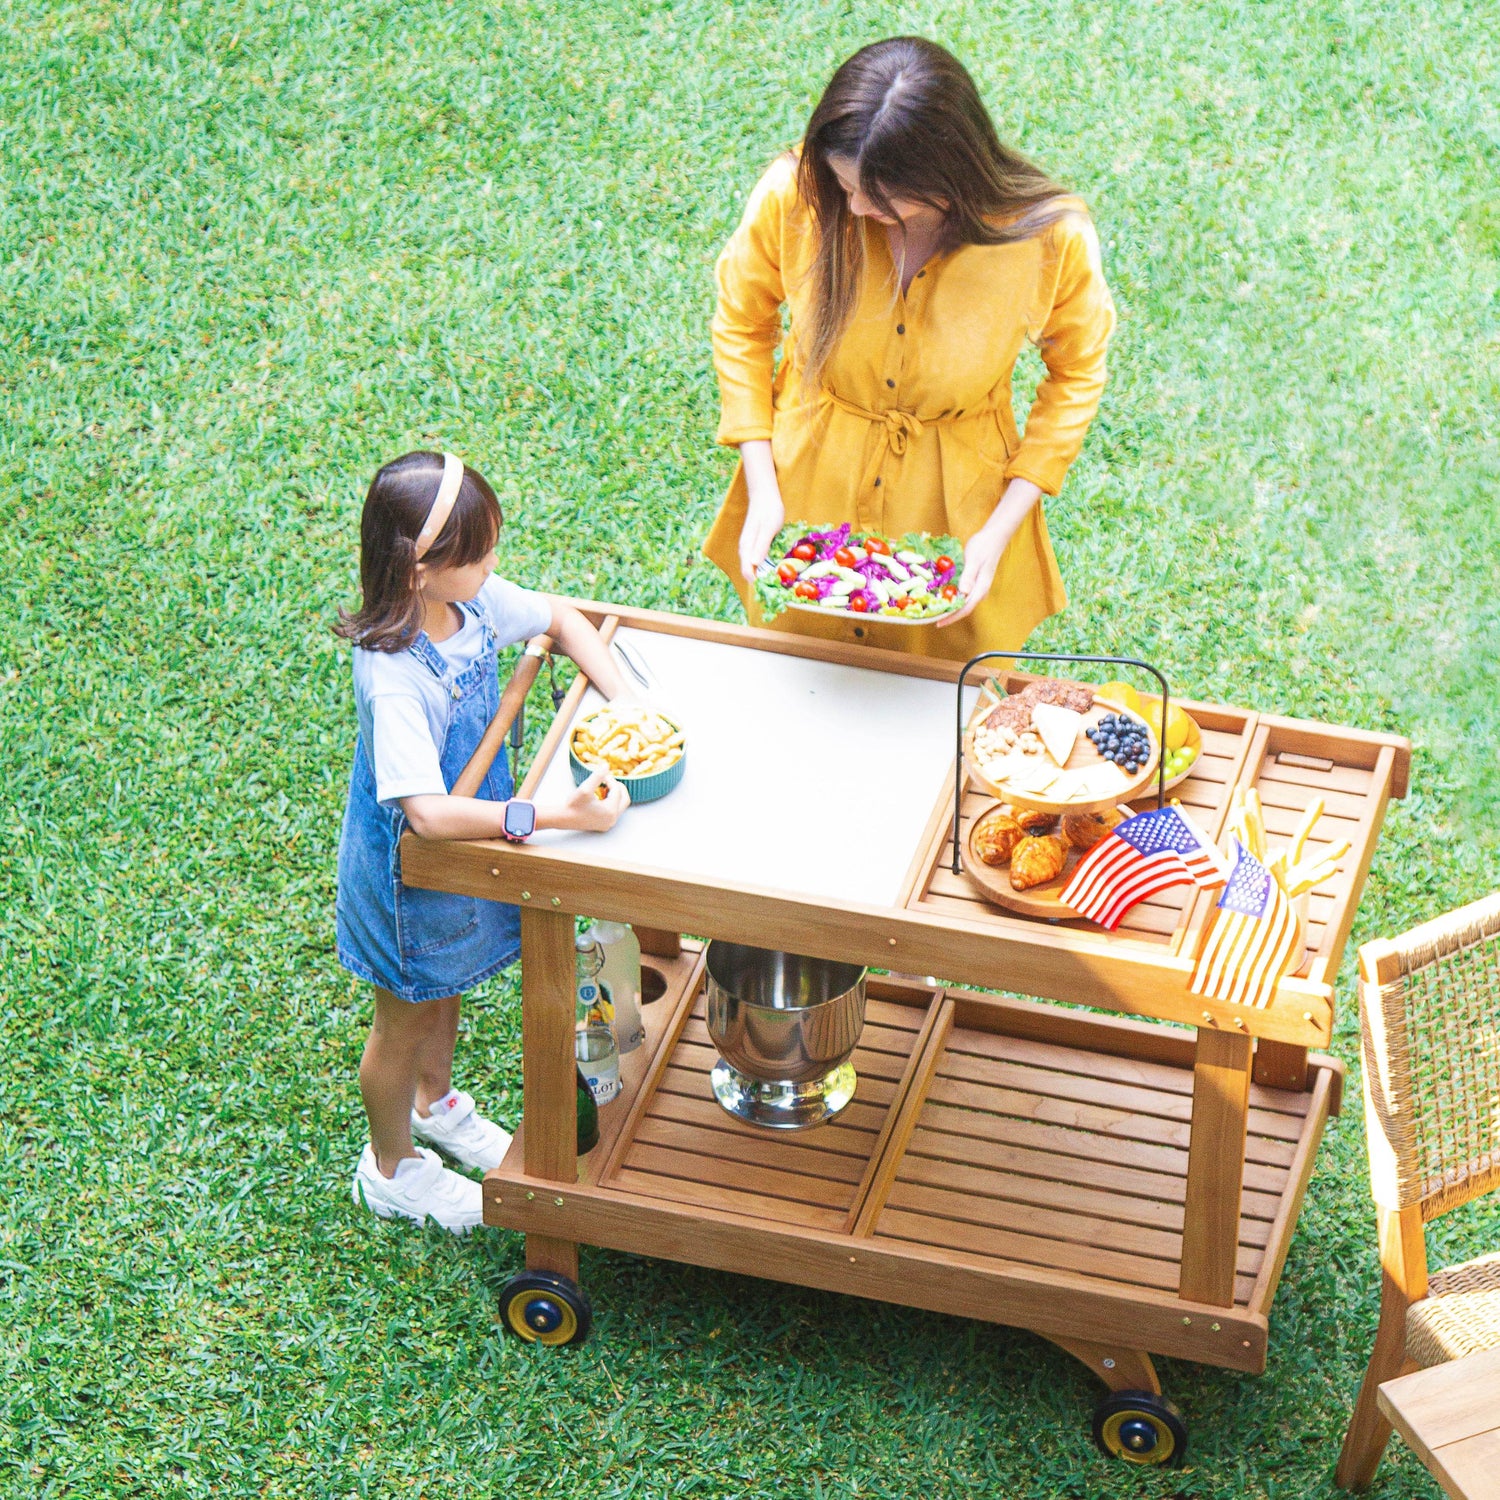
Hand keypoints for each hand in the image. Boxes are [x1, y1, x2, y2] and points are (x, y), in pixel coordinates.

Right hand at [550, 771, 629, 831]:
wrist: (563, 818)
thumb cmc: (573, 804)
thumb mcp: (585, 788)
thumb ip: (597, 776)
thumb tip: (606, 766)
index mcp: (611, 811)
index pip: (617, 790)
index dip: (611, 780)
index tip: (602, 775)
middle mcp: (613, 819)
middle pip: (624, 799)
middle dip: (618, 788)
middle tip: (608, 780)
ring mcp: (609, 823)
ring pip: (620, 805)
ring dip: (615, 794)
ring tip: (603, 787)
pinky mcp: (604, 825)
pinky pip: (613, 811)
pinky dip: (610, 802)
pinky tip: (600, 796)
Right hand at [737, 440, 784, 579]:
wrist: (765, 496)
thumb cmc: (768, 511)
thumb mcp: (768, 528)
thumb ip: (761, 545)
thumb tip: (755, 564)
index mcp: (746, 548)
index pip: (747, 573)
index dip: (759, 583)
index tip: (774, 589)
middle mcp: (746, 550)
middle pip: (750, 573)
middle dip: (764, 582)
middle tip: (781, 588)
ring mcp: (750, 548)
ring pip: (755, 568)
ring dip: (766, 575)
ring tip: (782, 580)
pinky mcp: (756, 545)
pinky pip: (760, 561)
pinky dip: (768, 566)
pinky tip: (779, 567)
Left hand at [936, 479, 1041, 628]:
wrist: (994, 537)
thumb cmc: (984, 546)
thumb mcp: (974, 560)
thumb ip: (968, 576)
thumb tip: (963, 593)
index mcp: (981, 588)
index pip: (966, 608)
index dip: (952, 617)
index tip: (939, 623)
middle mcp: (980, 591)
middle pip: (964, 609)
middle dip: (949, 615)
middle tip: (932, 618)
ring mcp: (978, 587)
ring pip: (964, 603)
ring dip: (950, 607)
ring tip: (935, 611)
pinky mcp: (975, 582)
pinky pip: (963, 595)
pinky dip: (953, 598)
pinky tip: (943, 597)